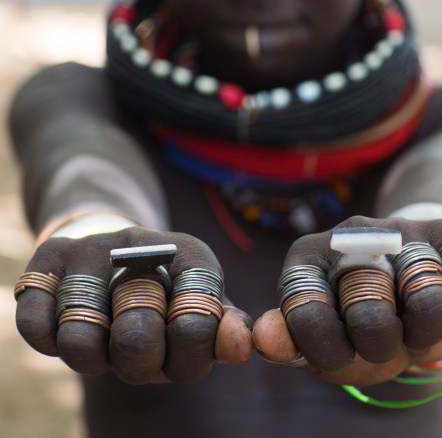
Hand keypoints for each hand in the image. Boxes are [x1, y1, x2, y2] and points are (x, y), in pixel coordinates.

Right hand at [15, 228, 253, 383]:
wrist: (118, 247)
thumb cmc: (167, 295)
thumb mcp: (199, 309)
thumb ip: (223, 332)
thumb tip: (241, 345)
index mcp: (190, 256)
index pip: (195, 327)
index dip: (187, 355)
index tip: (179, 348)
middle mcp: (140, 244)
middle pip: (135, 339)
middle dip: (140, 361)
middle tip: (140, 348)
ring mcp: (90, 250)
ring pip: (80, 340)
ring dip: (93, 356)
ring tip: (104, 341)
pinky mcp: (49, 259)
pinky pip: (36, 324)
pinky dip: (50, 339)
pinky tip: (69, 324)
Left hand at [253, 215, 441, 385]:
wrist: (405, 280)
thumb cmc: (354, 321)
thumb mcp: (321, 337)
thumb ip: (291, 340)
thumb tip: (263, 339)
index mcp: (307, 258)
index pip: (308, 315)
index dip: (329, 350)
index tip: (342, 353)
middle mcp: (351, 236)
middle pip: (371, 315)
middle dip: (380, 344)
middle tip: (382, 340)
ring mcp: (400, 231)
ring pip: (427, 298)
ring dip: (424, 331)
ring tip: (414, 329)